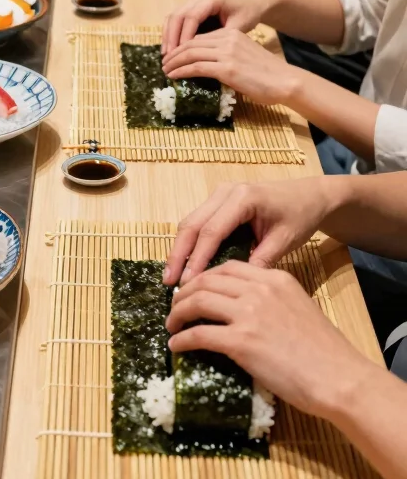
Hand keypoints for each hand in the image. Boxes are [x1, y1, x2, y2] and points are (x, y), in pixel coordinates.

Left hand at [161, 26, 295, 104]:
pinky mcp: (227, 68)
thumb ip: (227, 58)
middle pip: (192, 43)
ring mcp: (227, 53)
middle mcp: (228, 39)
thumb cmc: (268, 75)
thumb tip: (209, 68)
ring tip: (165, 70)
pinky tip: (174, 76)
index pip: (200, 37)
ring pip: (190, 53)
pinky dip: (181, 71)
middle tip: (164, 63)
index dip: (183, 46)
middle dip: (174, 53)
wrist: (286, 81)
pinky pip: (196, 67)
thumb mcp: (245, 58)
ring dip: (174, 62)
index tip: (174, 56)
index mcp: (232, 34)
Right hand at [162, 0, 271, 52]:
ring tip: (166, 54)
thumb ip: (220, 38)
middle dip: (171, 37)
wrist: (253, 1)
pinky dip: (171, 32)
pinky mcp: (192, 6)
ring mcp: (194, 0)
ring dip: (168, 35)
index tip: (181, 54)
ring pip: (173, 16)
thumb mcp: (238, 27)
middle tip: (168, 57)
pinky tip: (171, 47)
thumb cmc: (249, 13)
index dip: (183, 36)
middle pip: (177, 15)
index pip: (191, 17)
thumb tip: (202, 54)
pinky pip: (176, 18)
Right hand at [164, 178, 335, 285]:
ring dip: (180, 250)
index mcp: (243, 198)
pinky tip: (185, 264)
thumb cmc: (300, 216)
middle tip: (169, 282)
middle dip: (178, 254)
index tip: (187, 284)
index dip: (197, 259)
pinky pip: (198, 222)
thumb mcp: (284, 241)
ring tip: (171, 277)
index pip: (212, 231)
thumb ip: (260, 260)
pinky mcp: (218, 201)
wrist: (309, 195)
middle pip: (192, 224)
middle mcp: (225, 192)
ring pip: (190, 222)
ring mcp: (219, 194)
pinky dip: (189, 244)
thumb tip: (231, 287)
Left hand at [167, 261, 372, 419]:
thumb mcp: (298, 309)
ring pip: (198, 301)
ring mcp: (249, 314)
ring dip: (178, 313)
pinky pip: (199, 334)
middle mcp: (260, 290)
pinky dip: (182, 339)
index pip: (228, 268)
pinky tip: (176, 346)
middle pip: (207, 280)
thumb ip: (272, 301)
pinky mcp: (241, 341)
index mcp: (275, 279)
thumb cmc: (325, 352)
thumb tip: (243, 311)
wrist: (339, 377)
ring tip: (171, 325)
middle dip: (185, 293)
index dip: (205, 278)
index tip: (195, 290)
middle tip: (176, 307)